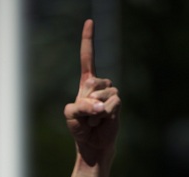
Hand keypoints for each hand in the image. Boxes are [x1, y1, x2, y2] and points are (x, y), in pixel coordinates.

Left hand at [64, 20, 120, 164]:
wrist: (92, 143)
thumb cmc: (79, 127)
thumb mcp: (70, 115)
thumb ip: (80, 107)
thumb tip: (101, 106)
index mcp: (86, 83)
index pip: (87, 58)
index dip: (88, 40)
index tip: (89, 21)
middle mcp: (100, 84)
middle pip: (90, 84)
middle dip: (84, 103)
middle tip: (84, 116)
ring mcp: (110, 92)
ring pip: (100, 96)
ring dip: (92, 112)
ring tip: (93, 120)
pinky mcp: (118, 102)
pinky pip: (110, 105)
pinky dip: (102, 116)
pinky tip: (101, 122)